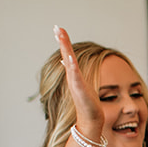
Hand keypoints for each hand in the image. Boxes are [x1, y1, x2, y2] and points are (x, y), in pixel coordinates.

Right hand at [53, 26, 103, 141]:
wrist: (91, 119)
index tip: (58, 28)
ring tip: (61, 37)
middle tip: (56, 27)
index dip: (63, 41)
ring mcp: (75, 82)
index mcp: (73, 74)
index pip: (67, 54)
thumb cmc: (87, 102)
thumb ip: (73, 71)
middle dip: (62, 41)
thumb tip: (65, 60)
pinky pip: (75, 76)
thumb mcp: (80, 83)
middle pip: (65, 55)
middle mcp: (72, 76)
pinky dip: (71, 67)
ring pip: (69, 63)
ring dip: (65, 49)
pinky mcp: (80, 89)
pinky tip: (69, 58)